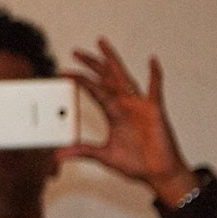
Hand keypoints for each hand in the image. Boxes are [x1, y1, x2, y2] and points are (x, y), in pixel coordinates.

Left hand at [59, 38, 198, 205]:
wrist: (158, 173)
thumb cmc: (136, 163)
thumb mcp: (104, 156)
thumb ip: (82, 152)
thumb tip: (58, 155)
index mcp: (114, 113)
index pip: (93, 91)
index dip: (80, 81)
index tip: (64, 72)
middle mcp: (125, 105)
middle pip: (105, 78)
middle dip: (92, 64)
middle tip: (76, 52)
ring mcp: (140, 106)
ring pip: (124, 77)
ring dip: (112, 61)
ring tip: (102, 44)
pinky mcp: (155, 110)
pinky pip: (155, 89)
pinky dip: (155, 74)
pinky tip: (151, 60)